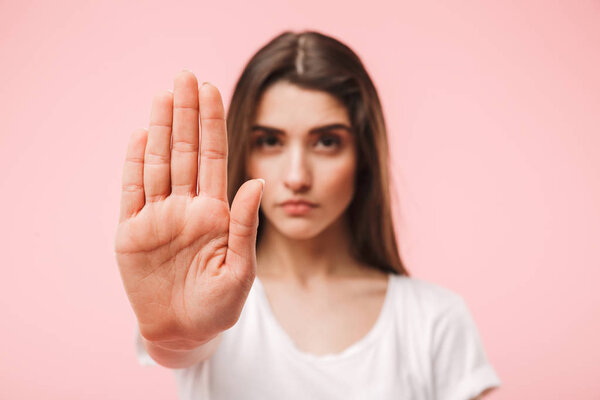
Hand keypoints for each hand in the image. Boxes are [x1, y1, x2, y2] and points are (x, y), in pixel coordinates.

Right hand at [114, 71, 262, 349]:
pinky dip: (134, 164)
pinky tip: (140, 135)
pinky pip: (132, 191)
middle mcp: (186, 206)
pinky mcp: (132, 232)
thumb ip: (245, 226)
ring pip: (158, 162)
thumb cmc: (218, 304)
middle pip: (185, 151)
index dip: (212, 124)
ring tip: (164, 94)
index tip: (212, 89)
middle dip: (186, 114)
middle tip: (186, 76)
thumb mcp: (240, 269)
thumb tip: (255, 182)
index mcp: (215, 211)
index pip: (213, 157)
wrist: (184, 332)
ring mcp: (158, 216)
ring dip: (160, 129)